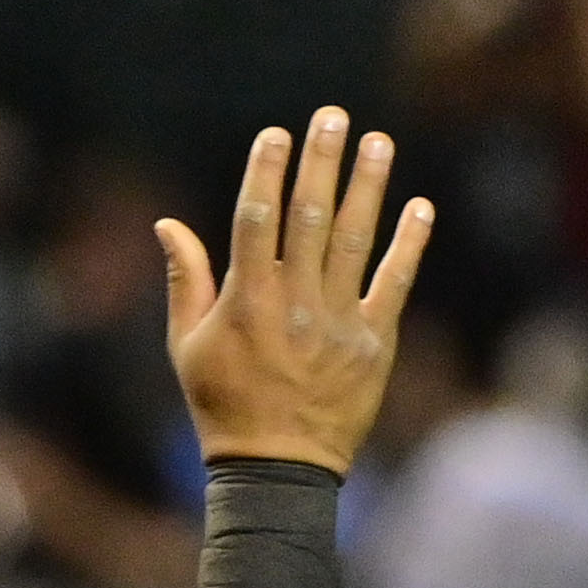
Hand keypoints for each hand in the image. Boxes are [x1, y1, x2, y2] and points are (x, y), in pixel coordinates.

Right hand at [157, 107, 432, 476]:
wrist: (277, 470)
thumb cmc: (224, 405)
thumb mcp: (188, 346)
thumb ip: (186, 280)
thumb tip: (168, 223)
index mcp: (247, 299)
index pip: (257, 218)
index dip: (267, 171)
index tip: (278, 133)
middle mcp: (295, 303)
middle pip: (310, 216)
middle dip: (322, 162)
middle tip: (333, 116)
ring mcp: (338, 322)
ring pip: (356, 241)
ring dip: (368, 188)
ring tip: (378, 142)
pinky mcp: (374, 344)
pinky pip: (394, 285)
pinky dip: (409, 246)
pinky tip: (420, 207)